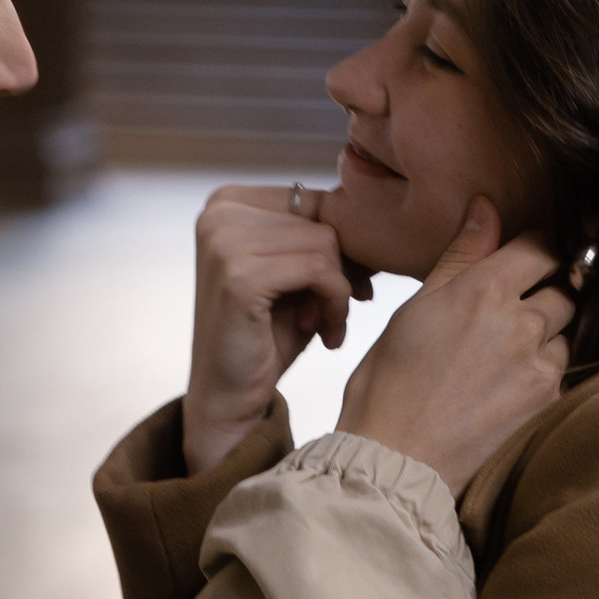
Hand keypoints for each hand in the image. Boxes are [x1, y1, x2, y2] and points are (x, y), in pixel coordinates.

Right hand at [182, 184, 374, 471]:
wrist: (228, 398)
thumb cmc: (267, 335)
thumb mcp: (296, 273)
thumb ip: (320, 234)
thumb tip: (380, 208)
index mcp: (226, 201)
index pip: (314, 200)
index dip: (341, 243)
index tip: (349, 285)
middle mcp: (218, 212)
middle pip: (323, 220)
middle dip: (342, 271)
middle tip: (331, 314)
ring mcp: (224, 241)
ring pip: (326, 244)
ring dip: (340, 292)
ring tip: (324, 325)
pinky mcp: (239, 275)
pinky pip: (320, 270)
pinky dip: (336, 304)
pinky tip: (325, 333)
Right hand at [337, 198, 572, 496]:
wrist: (396, 456)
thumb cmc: (391, 381)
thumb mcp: (416, 305)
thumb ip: (461, 254)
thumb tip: (486, 207)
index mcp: (484, 290)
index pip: (541, 246)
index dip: (537, 246)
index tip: (530, 253)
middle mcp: (521, 323)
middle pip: (565, 286)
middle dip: (547, 287)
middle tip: (518, 300)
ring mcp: (539, 364)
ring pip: (568, 327)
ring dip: (551, 328)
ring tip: (510, 343)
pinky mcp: (546, 400)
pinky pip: (563, 367)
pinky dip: (546, 364)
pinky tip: (512, 375)